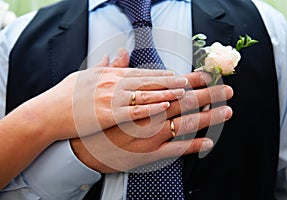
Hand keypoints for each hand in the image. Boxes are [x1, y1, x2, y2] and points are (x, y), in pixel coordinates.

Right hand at [25, 53, 187, 140]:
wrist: (47, 113)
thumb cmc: (65, 95)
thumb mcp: (86, 75)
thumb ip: (106, 65)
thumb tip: (120, 53)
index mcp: (109, 75)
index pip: (141, 72)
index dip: (160, 74)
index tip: (176, 75)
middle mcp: (112, 84)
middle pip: (147, 81)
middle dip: (169, 81)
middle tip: (188, 82)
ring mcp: (110, 99)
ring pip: (145, 94)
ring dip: (166, 93)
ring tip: (183, 93)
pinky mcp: (107, 116)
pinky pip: (134, 111)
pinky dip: (150, 108)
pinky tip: (164, 106)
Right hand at [71, 71, 233, 172]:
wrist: (72, 138)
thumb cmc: (84, 108)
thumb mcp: (95, 83)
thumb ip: (111, 69)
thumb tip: (118, 53)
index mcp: (137, 95)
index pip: (170, 83)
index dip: (190, 79)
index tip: (206, 76)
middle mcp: (145, 111)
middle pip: (182, 100)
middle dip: (207, 93)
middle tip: (226, 89)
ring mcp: (147, 132)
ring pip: (183, 122)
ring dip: (206, 116)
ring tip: (226, 111)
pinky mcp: (146, 152)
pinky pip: (173, 149)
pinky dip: (191, 146)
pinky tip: (207, 142)